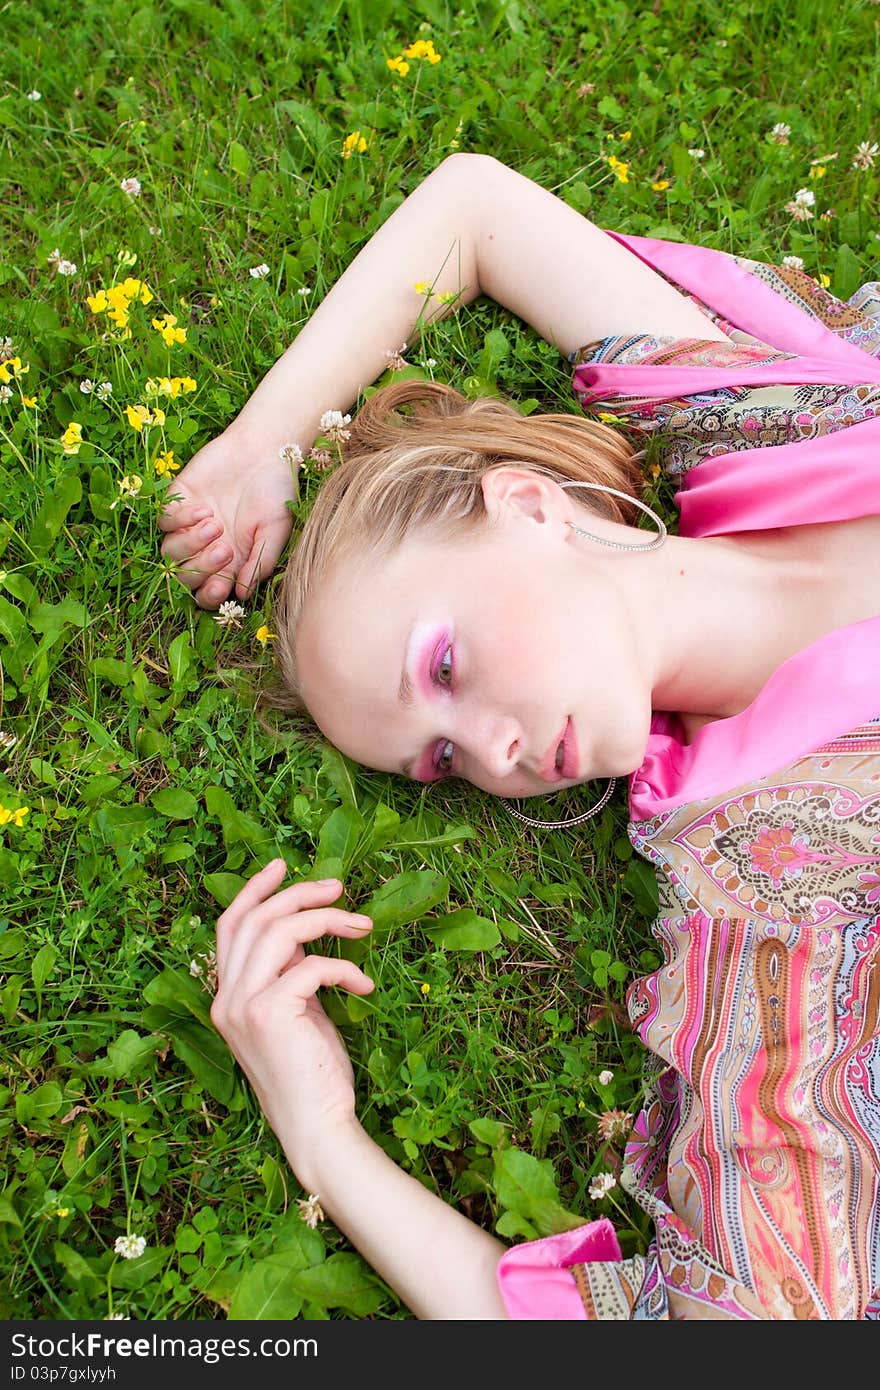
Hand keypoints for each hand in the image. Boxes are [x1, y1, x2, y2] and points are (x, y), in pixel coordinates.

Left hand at [158, 429, 296, 609]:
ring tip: (215, 524)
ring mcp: (189, 525)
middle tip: (224, 549)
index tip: (220, 585)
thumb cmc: (275, 493)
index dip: (209, 595)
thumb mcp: (275, 531)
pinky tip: (203, 509)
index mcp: (231, 561)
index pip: (208, 590)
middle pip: (185, 576)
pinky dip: (180, 520)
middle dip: (201, 568)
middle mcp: (206, 547)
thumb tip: (241, 594)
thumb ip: (260, 563)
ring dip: (190, 545)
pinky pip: (164, 522)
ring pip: (170, 552)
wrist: (264, 451)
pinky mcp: (178, 500)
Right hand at [210, 861, 374, 1189]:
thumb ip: (290, 973)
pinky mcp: (268, 1013)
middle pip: (254, 919)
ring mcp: (242, 1005)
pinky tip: (364, 985)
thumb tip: (307, 932)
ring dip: (326, 918)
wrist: (317, 1128)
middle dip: (298, 894)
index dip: (253, 890)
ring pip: (279, 932)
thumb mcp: (297, 1012)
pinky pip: (311, 966)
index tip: (282, 865)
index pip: (229, 927)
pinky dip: (344, 967)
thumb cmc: (312, 1074)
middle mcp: (225, 999)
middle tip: (339, 886)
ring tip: (362, 924)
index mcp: (226, 997)